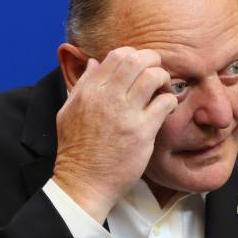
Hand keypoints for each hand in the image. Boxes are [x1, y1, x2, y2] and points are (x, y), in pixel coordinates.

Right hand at [52, 47, 177, 222]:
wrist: (83, 183)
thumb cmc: (76, 149)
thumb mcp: (68, 111)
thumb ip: (83, 84)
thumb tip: (95, 62)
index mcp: (90, 91)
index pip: (117, 55)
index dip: (134, 56)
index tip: (139, 68)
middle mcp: (107, 98)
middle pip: (137, 60)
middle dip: (152, 61)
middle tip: (156, 74)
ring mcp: (126, 114)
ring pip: (153, 76)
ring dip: (163, 79)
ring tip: (162, 91)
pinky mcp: (142, 132)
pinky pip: (164, 103)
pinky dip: (170, 101)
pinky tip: (166, 110)